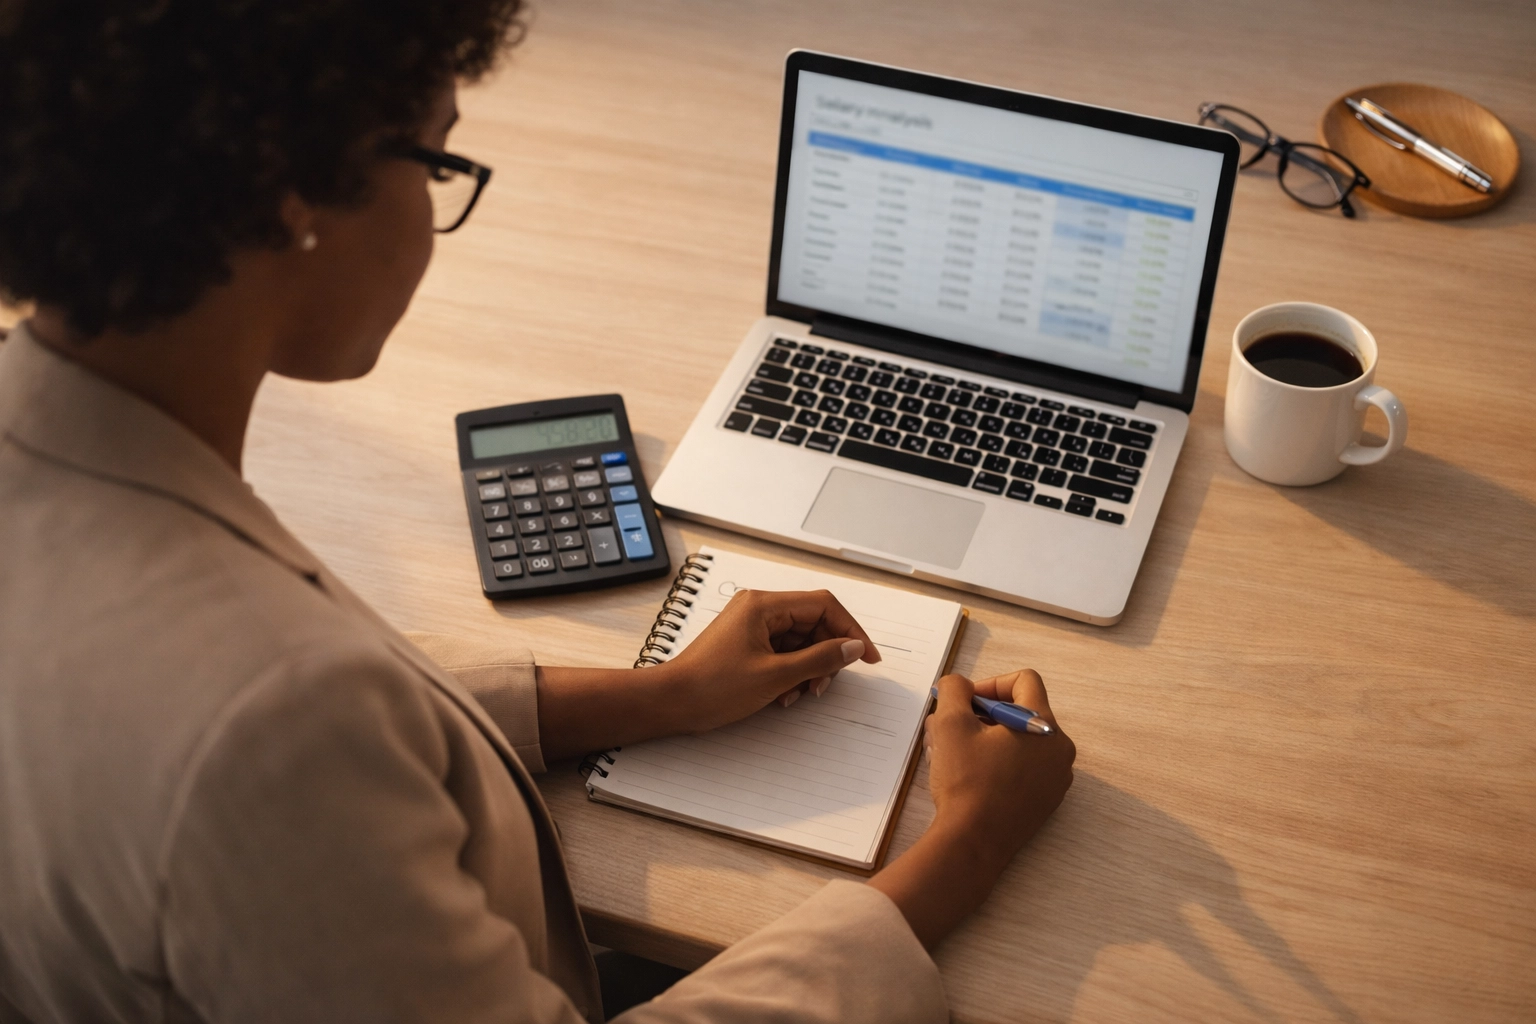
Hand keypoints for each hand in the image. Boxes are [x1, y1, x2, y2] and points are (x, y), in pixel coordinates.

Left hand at [659, 588, 881, 732]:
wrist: (671, 702)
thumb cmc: (711, 687)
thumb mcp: (775, 676)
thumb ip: (820, 659)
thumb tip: (854, 647)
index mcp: (764, 605)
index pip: (823, 606)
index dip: (850, 630)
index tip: (867, 657)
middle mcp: (759, 608)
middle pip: (813, 623)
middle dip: (824, 656)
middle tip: (821, 685)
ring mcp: (752, 625)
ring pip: (800, 641)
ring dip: (807, 669)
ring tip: (798, 694)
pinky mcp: (747, 642)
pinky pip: (783, 652)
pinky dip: (790, 673)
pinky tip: (782, 695)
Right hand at [924, 670, 1074, 865]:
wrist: (973, 843)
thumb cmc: (965, 782)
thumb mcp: (950, 724)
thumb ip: (955, 690)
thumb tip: (961, 686)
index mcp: (1044, 725)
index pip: (1024, 682)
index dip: (991, 684)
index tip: (967, 703)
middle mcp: (1060, 750)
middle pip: (1023, 713)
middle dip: (985, 714)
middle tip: (954, 727)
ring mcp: (1056, 779)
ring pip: (1022, 742)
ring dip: (989, 739)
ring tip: (956, 753)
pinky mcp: (1046, 801)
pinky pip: (1026, 768)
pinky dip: (1001, 763)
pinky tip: (971, 775)